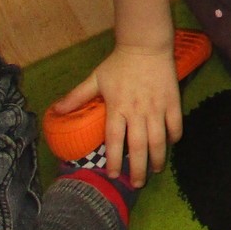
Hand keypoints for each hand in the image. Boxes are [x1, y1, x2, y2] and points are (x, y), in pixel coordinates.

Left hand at [53, 40, 181, 187]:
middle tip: (137, 184)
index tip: (112, 174)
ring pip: (159, 140)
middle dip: (138, 169)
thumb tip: (55, 110)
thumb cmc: (119, 64)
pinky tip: (169, 144)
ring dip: (157, 158)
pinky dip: (173, 137)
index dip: (113, 160)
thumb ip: (77, 96)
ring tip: (154, 170)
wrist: (146, 45)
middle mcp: (138, 112)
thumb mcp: (95, 78)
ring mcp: (157, 108)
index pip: (114, 141)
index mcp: (117, 108)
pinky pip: (175, 125)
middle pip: (139, 147)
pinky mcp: (172, 102)